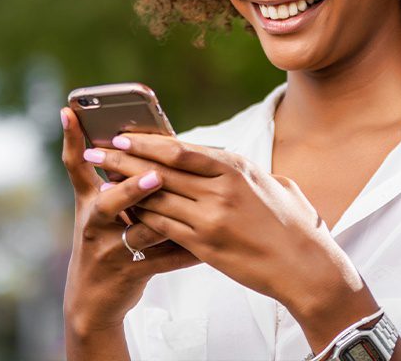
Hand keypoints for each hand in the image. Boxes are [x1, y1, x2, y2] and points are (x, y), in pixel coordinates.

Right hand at [60, 108, 202, 336]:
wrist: (92, 299)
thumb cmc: (104, 240)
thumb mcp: (98, 210)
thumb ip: (114, 179)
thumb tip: (144, 139)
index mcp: (89, 202)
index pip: (76, 166)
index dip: (71, 138)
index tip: (70, 111)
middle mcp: (95, 225)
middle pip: (108, 204)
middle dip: (131, 189)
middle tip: (154, 175)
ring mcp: (112, 250)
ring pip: (142, 233)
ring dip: (166, 219)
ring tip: (190, 206)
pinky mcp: (132, 272)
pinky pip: (165, 261)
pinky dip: (187, 252)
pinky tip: (207, 245)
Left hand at [82, 131, 359, 311]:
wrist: (304, 265)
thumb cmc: (291, 223)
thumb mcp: (270, 183)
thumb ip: (240, 170)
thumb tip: (220, 159)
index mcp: (235, 166)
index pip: (180, 148)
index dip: (145, 142)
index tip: (121, 135)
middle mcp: (221, 188)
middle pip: (160, 169)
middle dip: (123, 159)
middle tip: (96, 150)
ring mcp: (212, 217)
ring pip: (157, 198)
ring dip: (126, 189)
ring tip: (102, 181)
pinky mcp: (206, 245)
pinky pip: (164, 227)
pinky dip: (142, 219)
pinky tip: (125, 214)